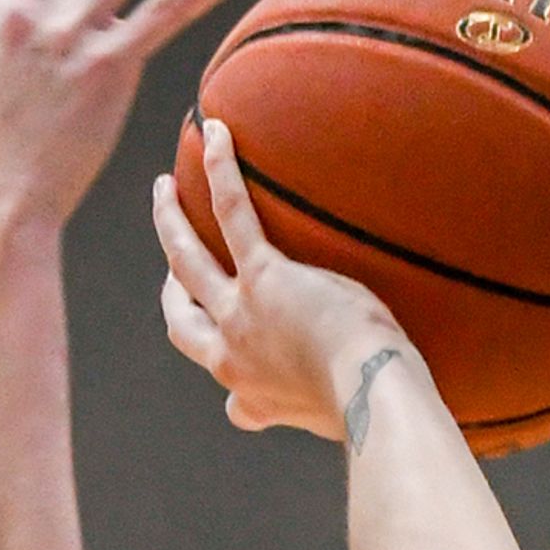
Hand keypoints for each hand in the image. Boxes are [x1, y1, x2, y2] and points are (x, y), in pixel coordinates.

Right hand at [152, 117, 418, 440]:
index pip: (232, 395)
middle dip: (171, 289)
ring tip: (164, 188)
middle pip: (181, 319)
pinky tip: (215, 132)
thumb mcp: (355, 416)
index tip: (235, 374)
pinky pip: (233, 211)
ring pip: (186, 257)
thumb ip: (352, 407)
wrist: (374, 393)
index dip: (227, 379)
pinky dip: (221, 170)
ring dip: (170, 220)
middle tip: (174, 259)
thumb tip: (385, 405)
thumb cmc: (379, 408)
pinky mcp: (265, 275)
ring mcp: (241, 314)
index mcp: (258, 398)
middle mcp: (233, 358)